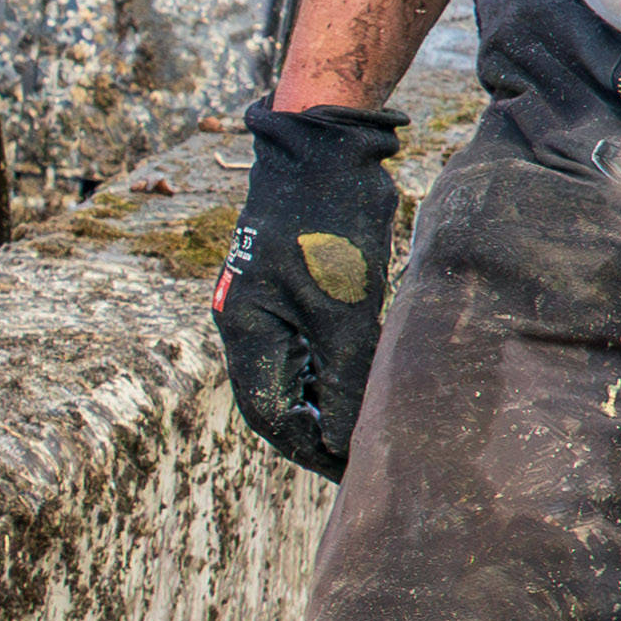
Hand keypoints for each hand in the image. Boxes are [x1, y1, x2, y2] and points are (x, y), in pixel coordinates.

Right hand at [217, 105, 405, 477]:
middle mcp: (252, 323)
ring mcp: (273, 305)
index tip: (350, 471)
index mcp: (247, 329)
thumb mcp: (344, 308)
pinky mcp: (298, 289)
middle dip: (318, 433)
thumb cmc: (328, 224)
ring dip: (328, 404)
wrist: (324, 149)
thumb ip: (343, 375)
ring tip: (373, 428)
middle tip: (366, 460)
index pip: (269, 412)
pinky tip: (368, 384)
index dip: (307, 446)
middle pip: (278, 398)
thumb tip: (342, 437)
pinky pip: (311, 347)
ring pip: (296, 375)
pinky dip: (336, 373)